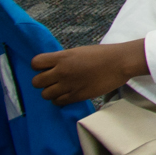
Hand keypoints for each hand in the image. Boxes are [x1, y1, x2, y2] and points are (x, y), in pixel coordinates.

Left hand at [31, 39, 145, 105]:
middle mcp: (61, 72)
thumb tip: (53, 67)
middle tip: (53, 80)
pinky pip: (58, 102)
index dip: (39, 67)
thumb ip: (64, 59)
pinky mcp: (77, 96)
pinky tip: (67, 94)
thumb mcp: (78, 51)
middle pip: (37, 82)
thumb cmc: (102, 54)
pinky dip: (60, 99)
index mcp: (62, 57)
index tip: (46, 68)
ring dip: (51, 92)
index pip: (35, 63)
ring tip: (61, 89)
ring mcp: (68, 85)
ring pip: (45, 94)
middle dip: (43, 81)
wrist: (120, 63)